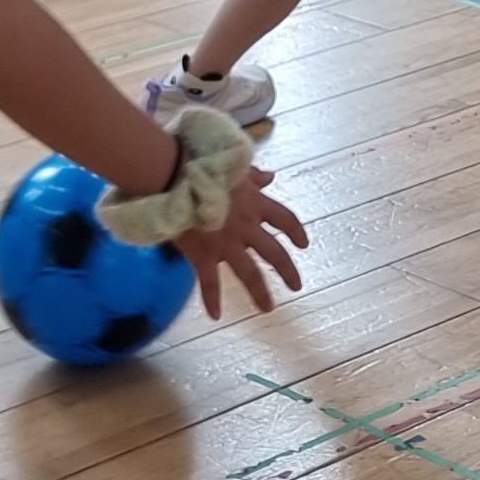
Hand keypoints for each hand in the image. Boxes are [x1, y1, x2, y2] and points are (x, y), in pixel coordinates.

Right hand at [174, 170, 308, 318]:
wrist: (175, 174)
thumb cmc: (202, 164)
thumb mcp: (233, 167)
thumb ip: (253, 176)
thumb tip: (270, 177)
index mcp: (254, 203)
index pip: (284, 219)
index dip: (296, 231)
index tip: (304, 244)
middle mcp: (246, 226)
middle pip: (274, 252)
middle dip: (288, 270)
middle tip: (296, 286)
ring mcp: (226, 243)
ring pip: (250, 273)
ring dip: (260, 292)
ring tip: (268, 308)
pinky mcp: (203, 254)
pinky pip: (210, 282)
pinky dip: (212, 300)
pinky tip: (215, 316)